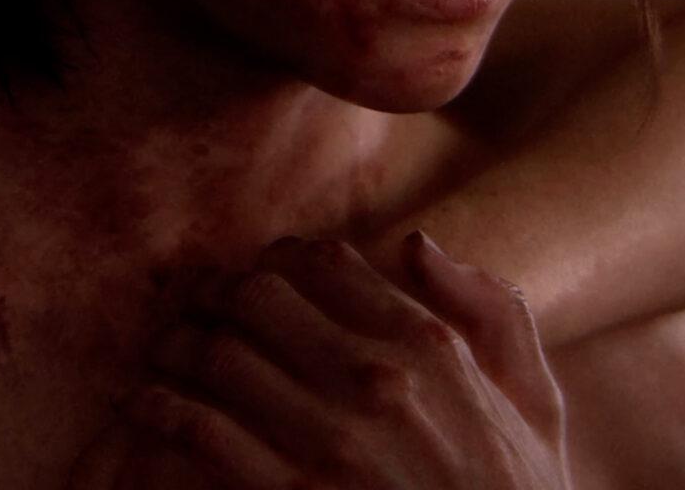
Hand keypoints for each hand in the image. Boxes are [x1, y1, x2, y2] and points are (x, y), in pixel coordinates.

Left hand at [71, 233, 567, 489]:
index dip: (277, 257)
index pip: (323, 261)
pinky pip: (200, 428)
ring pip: (219, 353)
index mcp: (431, 347)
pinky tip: (147, 403)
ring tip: (165, 350)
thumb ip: (494, 313)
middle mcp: (376, 381)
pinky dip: (160, 406)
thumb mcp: (537, 407)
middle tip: (196, 304)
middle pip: (258, 295)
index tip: (257, 272)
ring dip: (179, 344)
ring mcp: (331, 441)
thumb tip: (416, 242)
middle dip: (219, 293)